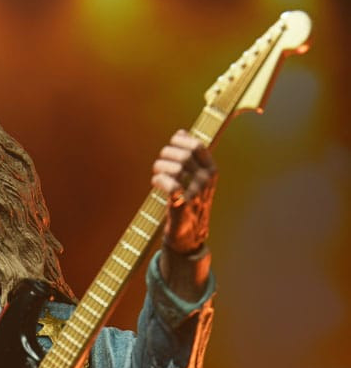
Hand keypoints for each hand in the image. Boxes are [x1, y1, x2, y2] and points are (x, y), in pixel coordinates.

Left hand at [152, 129, 217, 253]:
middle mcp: (206, 180)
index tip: (171, 143)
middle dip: (167, 154)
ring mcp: (196, 193)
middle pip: (185, 155)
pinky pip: (171, 185)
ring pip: (177, 168)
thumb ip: (190, 155)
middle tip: (160, 162)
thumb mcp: (194, 177)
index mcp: (211, 170)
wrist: (188, 235)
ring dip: (161, 166)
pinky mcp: (183, 206)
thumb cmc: (189, 203)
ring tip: (156, 172)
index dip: (181, 140)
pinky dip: (159, 181)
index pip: (197, 146)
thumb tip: (181, 132)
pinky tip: (155, 182)